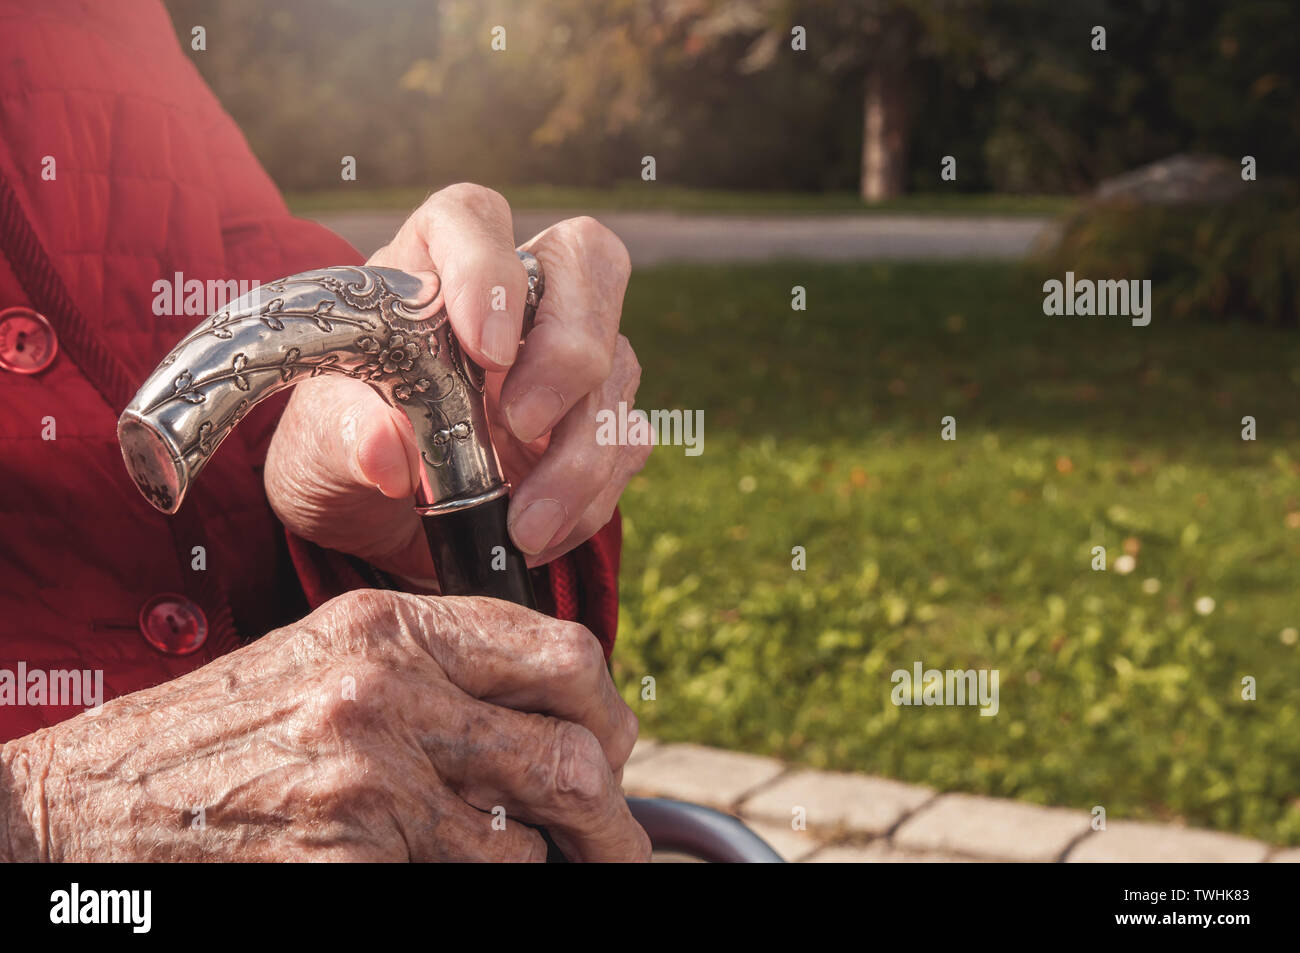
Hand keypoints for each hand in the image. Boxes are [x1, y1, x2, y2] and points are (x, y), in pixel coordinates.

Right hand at [1, 591, 648, 861]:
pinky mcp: (355, 855)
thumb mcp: (327, 659)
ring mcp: (371, 777)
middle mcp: (388, 689)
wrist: (91, 804)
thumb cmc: (215, 734)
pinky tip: (445, 868)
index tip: (615, 743)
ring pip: (530, 834)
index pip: (558, 648)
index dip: (607, 705)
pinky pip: (471, 878)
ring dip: (543, 858)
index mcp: (388, 624)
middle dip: (609, 809)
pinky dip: (479, 879)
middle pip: (570, 749)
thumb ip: (435, 669)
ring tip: (528, 859)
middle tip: (615, 839)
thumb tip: (551, 712)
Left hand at [265, 184, 651, 586]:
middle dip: (569, 346)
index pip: (474, 218)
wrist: (375, 524)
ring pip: (617, 363)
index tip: (483, 349)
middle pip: (587, 262)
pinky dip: (591, 495)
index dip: (490, 270)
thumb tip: (384, 452)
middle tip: (524, 423)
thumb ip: (343, 438)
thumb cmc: (340, 456)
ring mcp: (566, 356)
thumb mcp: (316, 451)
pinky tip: (539, 533)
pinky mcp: (595, 420)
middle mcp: (514, 298)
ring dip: (581, 451)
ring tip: (525, 523)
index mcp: (430, 267)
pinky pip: (626, 441)